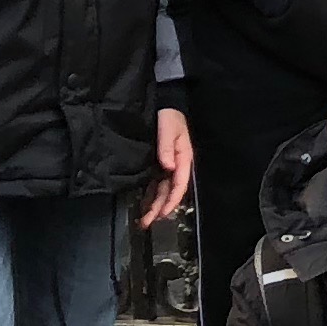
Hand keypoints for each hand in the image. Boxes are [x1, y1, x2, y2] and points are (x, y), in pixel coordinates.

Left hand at [142, 107, 193, 227]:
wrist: (163, 103)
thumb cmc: (168, 116)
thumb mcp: (169, 129)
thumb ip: (167, 147)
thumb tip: (167, 167)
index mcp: (183, 158)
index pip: (179, 184)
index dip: (171, 200)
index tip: (163, 213)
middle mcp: (175, 165)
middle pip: (169, 191)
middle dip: (160, 208)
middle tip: (147, 222)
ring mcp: (166, 166)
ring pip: (161, 190)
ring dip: (154, 205)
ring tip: (144, 220)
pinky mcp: (157, 164)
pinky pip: (154, 183)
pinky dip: (149, 195)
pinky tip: (143, 204)